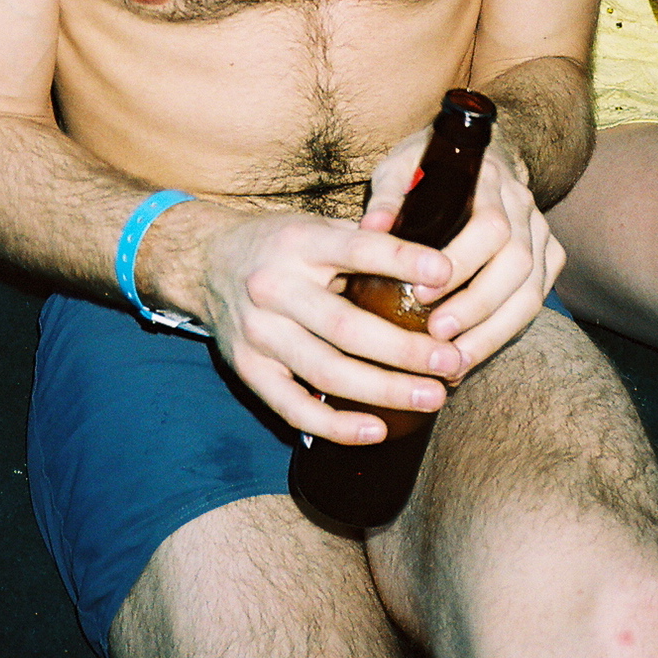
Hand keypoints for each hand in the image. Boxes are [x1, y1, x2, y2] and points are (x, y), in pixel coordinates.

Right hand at [199, 208, 464, 444]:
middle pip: (346, 325)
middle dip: (405, 349)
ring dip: (384, 390)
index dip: (402, 259)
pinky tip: (378, 430)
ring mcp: (258, 333)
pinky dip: (337, 425)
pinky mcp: (248, 369)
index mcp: (300, 243)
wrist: (205, 262)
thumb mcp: (316, 226)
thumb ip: (367, 240)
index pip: (357, 249)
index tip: (446, 272)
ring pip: (326, 371)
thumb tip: (435, 256)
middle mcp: (275, 287)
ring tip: (432, 397)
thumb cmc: (281, 244)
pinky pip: (294, 407)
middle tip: (453, 361)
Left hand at [363, 127, 562, 374]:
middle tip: (437, 336)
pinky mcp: (548, 256)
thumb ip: (388, 197)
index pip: (489, 227)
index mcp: (489, 178)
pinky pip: (534, 301)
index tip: (422, 293)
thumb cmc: (427, 167)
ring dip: (493, 332)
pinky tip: (471, 353)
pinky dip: (504, 333)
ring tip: (453, 362)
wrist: (472, 156)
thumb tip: (370, 229)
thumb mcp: (400, 168)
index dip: (461, 264)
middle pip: (516, 263)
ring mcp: (540, 232)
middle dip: (477, 306)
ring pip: (531, 292)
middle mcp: (523, 205)